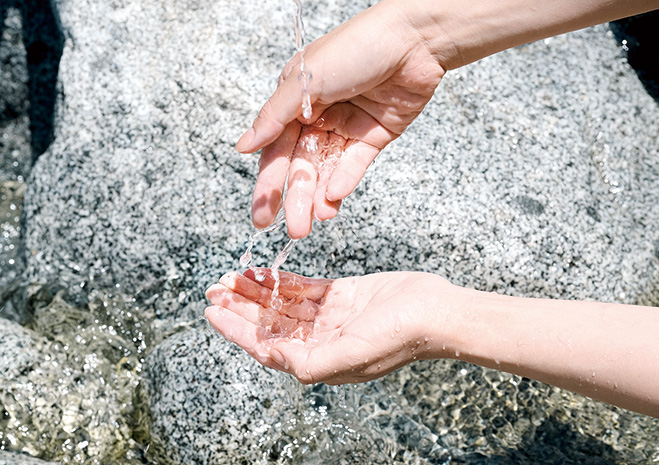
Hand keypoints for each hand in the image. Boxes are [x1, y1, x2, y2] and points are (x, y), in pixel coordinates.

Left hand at [205, 268, 453, 383]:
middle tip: (213, 289)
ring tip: (229, 277)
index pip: (266, 347)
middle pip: (269, 324)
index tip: (212, 313)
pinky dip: (281, 281)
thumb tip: (271, 356)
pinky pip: (303, 289)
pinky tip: (261, 272)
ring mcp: (330, 318)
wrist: (437, 312)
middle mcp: (320, 341)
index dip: (236, 331)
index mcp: (319, 361)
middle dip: (240, 307)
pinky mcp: (342, 296)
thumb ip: (310, 362)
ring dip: (256, 292)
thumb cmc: (400, 337)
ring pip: (283, 305)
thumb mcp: (353, 354)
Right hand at [236, 0, 445, 238]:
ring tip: (311, 223)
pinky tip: (334, 199)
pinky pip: (354, 164)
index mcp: (295, 100)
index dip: (269, 182)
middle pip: (301, 165)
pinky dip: (344, 181)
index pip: (276, 148)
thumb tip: (244, 146)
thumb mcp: (306, 79)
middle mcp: (317, 114)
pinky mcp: (373, 135)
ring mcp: (346, 126)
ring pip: (326, 170)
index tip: (262, 214)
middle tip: (292, 230)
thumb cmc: (357, 46)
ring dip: (318, 197)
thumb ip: (274, 117)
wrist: (414, 40)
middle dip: (294, 198)